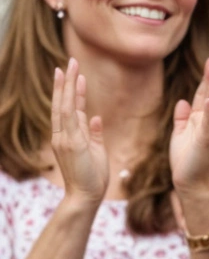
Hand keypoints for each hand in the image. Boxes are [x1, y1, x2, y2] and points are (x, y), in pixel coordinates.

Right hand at [49, 58, 108, 204]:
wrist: (86, 195)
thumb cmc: (93, 176)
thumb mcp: (96, 150)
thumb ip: (94, 134)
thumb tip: (95, 117)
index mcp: (68, 136)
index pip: (69, 109)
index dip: (72, 92)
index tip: (74, 76)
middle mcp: (62, 135)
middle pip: (62, 103)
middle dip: (66, 83)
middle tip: (70, 62)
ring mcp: (64, 138)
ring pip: (64, 105)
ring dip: (68, 85)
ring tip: (71, 67)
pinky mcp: (70, 143)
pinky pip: (69, 117)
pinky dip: (72, 100)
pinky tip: (77, 85)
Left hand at [169, 57, 208, 193]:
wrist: (189, 181)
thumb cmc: (185, 160)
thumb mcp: (180, 134)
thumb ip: (182, 117)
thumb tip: (182, 101)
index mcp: (200, 119)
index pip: (203, 94)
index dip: (207, 78)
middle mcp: (208, 122)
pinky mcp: (206, 140)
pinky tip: (208, 97)